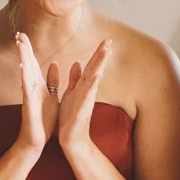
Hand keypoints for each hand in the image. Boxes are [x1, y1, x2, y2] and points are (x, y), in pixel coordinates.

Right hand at [16, 34, 57, 152]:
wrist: (37, 140)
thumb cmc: (43, 120)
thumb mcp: (51, 96)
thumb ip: (51, 81)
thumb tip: (52, 65)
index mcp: (38, 85)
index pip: (33, 63)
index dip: (28, 49)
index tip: (24, 34)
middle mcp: (31, 87)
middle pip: (27, 63)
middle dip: (23, 48)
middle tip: (19, 33)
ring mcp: (29, 95)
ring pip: (25, 72)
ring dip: (23, 58)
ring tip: (20, 44)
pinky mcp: (29, 104)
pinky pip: (27, 88)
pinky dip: (25, 77)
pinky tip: (23, 66)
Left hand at [51, 39, 112, 155]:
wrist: (71, 139)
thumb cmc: (70, 118)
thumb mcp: (70, 94)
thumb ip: (74, 79)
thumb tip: (78, 63)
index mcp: (82, 86)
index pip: (91, 66)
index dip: (98, 53)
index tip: (106, 40)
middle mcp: (86, 91)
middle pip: (95, 69)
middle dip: (102, 55)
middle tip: (110, 40)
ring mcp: (86, 100)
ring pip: (94, 79)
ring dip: (100, 65)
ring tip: (106, 52)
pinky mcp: (82, 110)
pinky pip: (87, 96)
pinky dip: (92, 86)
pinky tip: (96, 76)